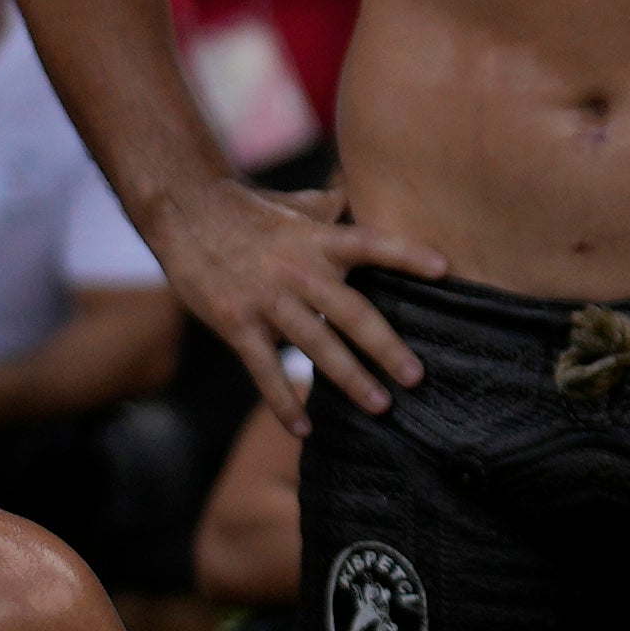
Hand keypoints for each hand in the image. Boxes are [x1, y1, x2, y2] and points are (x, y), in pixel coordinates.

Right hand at [152, 178, 439, 429]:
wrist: (185, 211)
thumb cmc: (250, 211)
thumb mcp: (297, 205)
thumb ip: (335, 210)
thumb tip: (369, 200)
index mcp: (318, 240)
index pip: (370, 243)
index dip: (406, 255)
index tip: (444, 270)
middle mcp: (298, 270)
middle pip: (350, 311)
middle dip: (385, 346)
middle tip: (417, 376)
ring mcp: (266, 299)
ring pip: (314, 345)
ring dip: (349, 379)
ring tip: (380, 407)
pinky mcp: (236, 323)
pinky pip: (264, 370)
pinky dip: (282, 402)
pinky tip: (303, 429)